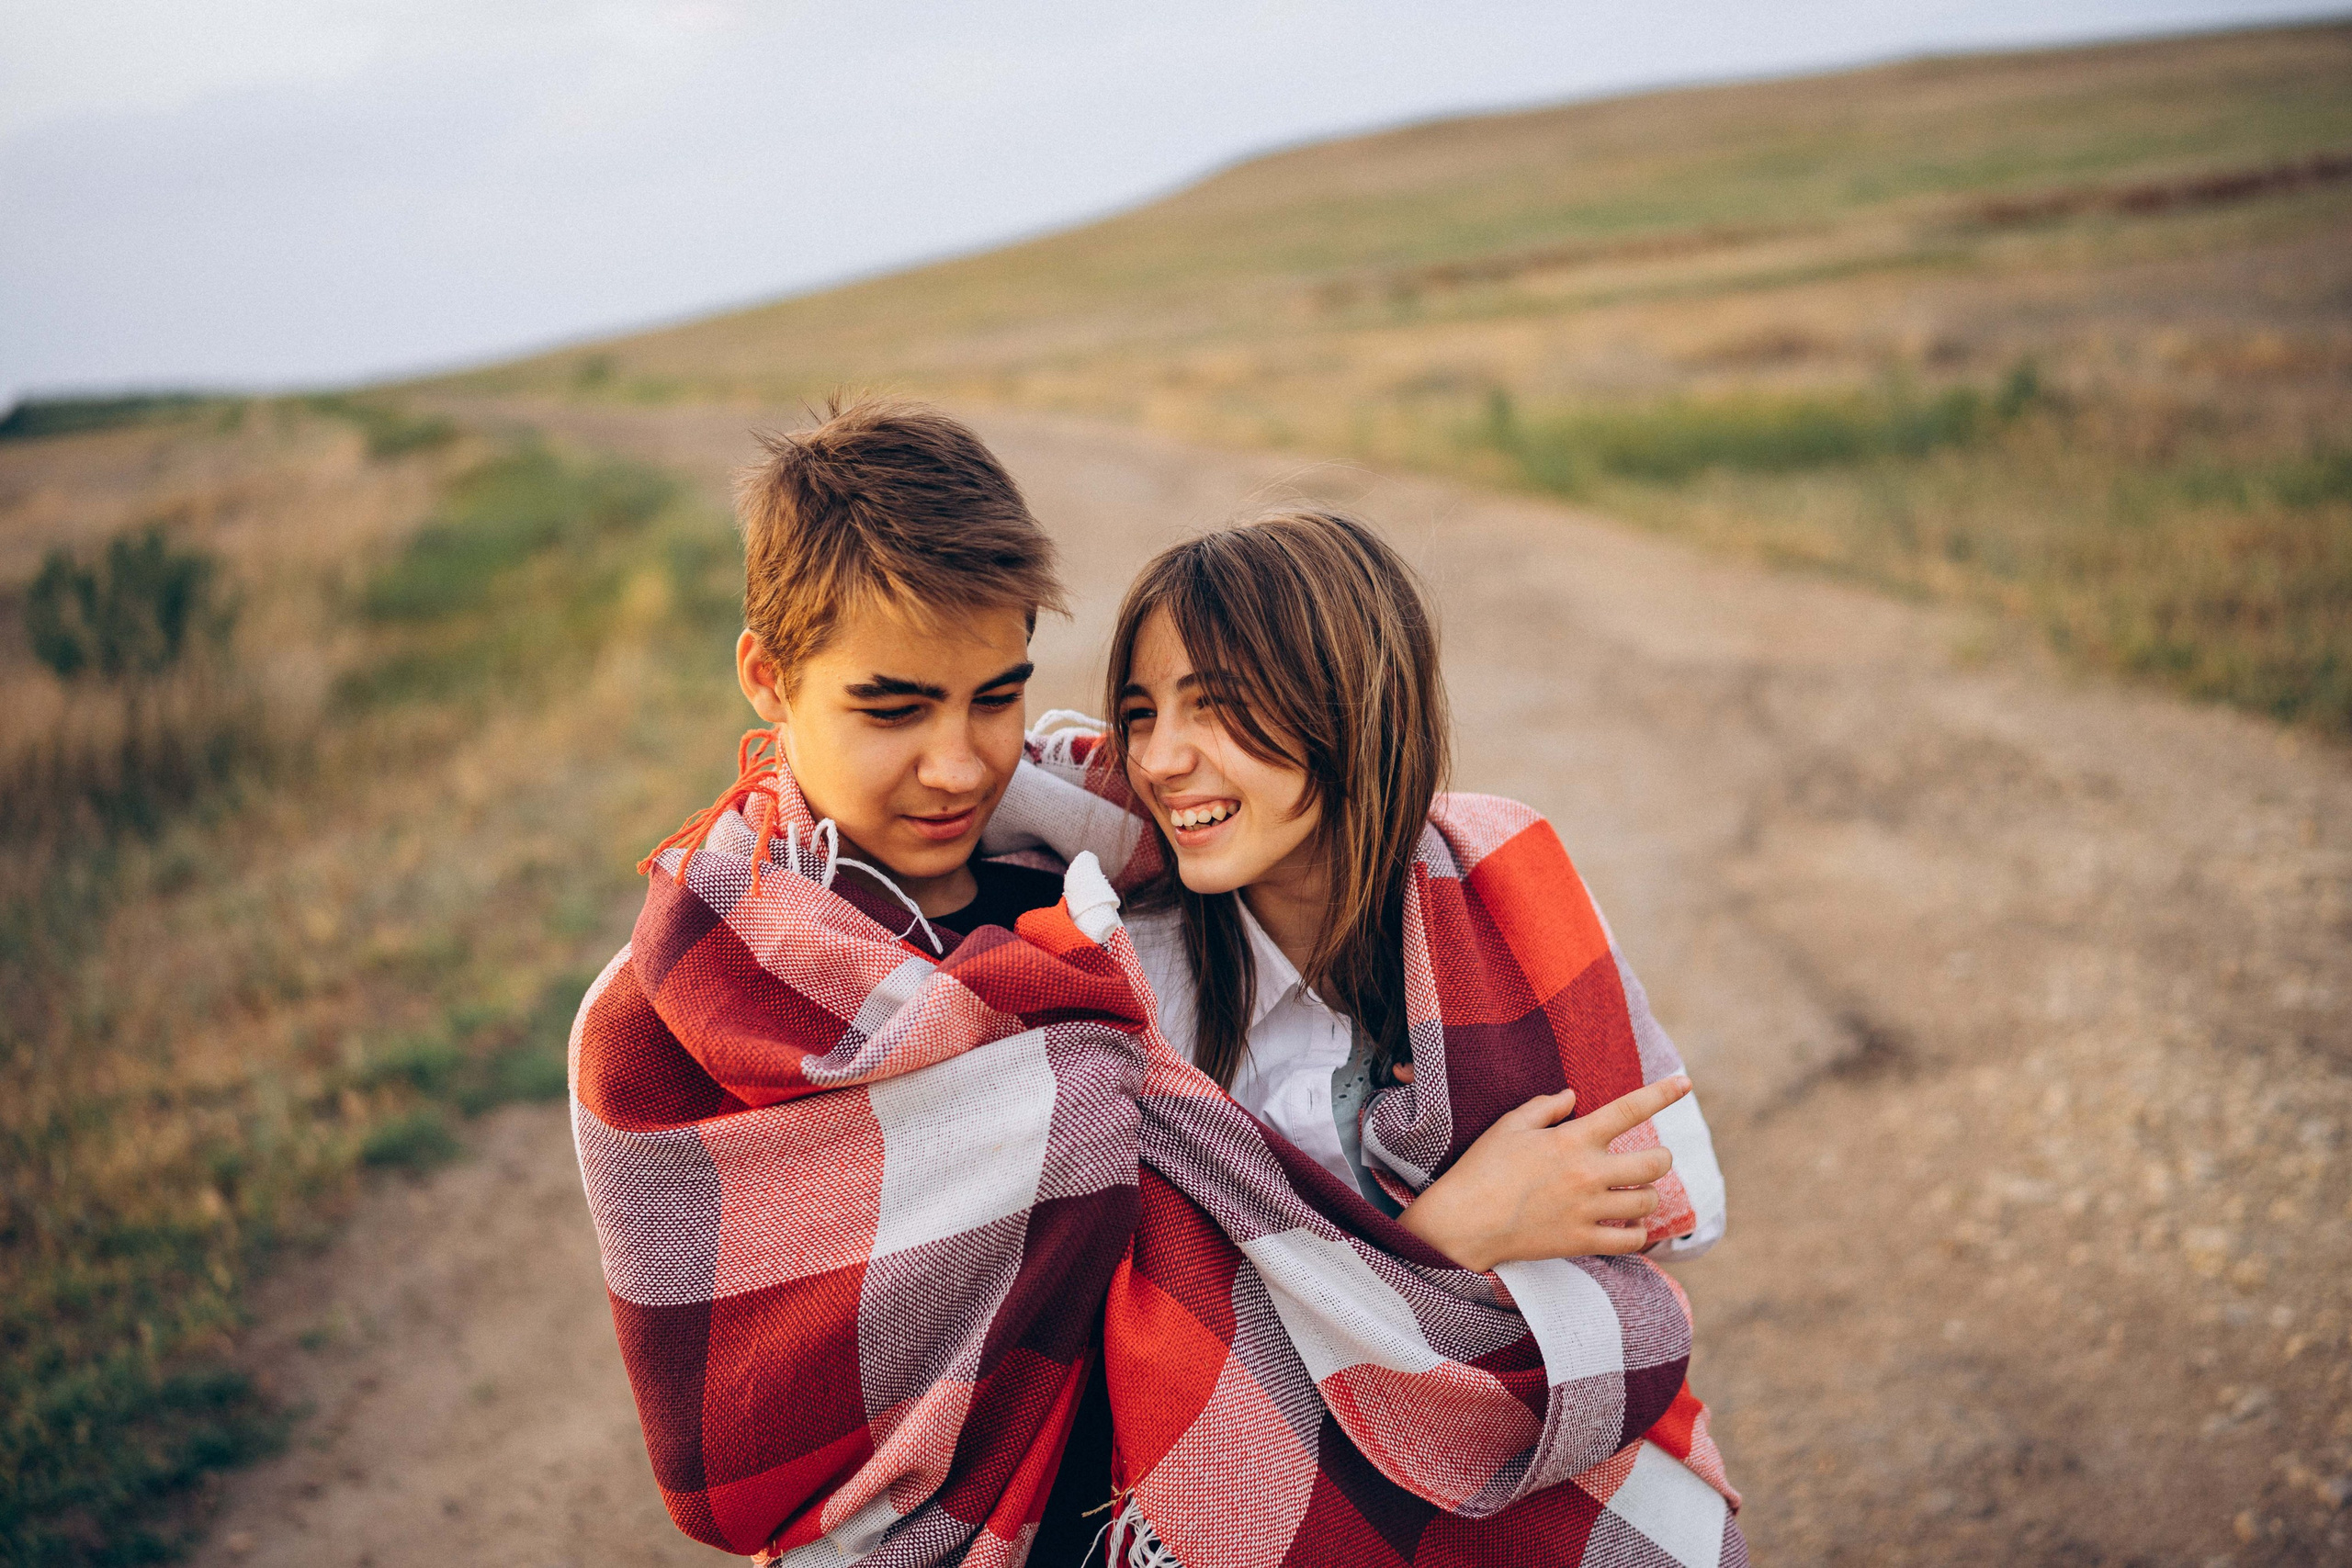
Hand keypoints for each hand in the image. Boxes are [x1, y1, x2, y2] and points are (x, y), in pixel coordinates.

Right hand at [1394, 1075, 1690, 1271]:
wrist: (1464, 1222)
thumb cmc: (1482, 1168)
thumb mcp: (1509, 1126)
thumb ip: (1545, 1107)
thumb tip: (1572, 1096)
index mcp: (1573, 1139)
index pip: (1629, 1110)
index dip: (1662, 1094)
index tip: (1685, 1083)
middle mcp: (1588, 1173)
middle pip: (1656, 1163)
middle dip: (1659, 1159)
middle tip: (1647, 1162)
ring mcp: (1588, 1210)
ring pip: (1649, 1202)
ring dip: (1647, 1197)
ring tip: (1633, 1196)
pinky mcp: (1583, 1241)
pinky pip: (1632, 1241)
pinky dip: (1637, 1234)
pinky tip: (1627, 1227)